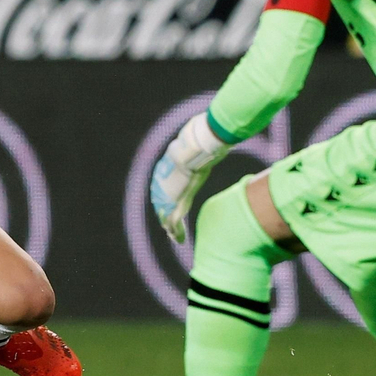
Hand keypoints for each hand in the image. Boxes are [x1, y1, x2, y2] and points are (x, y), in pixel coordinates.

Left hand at [149, 112, 231, 242]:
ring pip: (166, 216)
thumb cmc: (198, 141)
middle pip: (161, 203)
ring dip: (171, 227)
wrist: (192, 148)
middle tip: (169, 227)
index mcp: (165, 169)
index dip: (166, 197)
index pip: (163, 186)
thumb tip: (214, 134)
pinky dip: (177, 232)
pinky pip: (174, 222)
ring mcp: (166, 194)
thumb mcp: (197, 141)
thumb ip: (202, 144)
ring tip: (175, 236)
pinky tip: (180, 240)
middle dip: (165, 215)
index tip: (170, 203)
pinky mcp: (175, 204)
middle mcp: (161, 184)